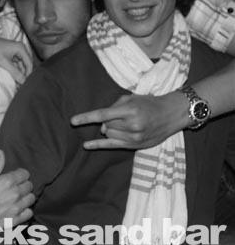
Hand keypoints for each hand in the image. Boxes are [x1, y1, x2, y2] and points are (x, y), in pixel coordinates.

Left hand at [0, 36, 32, 83]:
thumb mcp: (3, 62)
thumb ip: (14, 72)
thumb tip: (23, 81)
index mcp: (21, 48)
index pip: (29, 64)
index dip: (28, 74)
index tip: (25, 83)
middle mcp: (20, 49)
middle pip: (26, 65)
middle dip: (23, 75)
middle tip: (19, 85)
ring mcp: (16, 52)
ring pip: (20, 66)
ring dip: (18, 74)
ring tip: (16, 83)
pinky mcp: (11, 55)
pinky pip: (15, 64)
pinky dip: (14, 71)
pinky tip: (12, 78)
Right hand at [0, 150, 34, 226]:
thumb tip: (1, 152)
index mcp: (6, 181)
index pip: (24, 173)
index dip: (19, 174)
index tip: (14, 177)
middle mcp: (14, 194)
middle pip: (29, 185)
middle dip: (23, 184)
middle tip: (13, 187)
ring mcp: (16, 208)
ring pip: (31, 199)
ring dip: (25, 197)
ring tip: (16, 198)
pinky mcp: (15, 220)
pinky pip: (29, 213)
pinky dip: (25, 210)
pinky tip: (17, 208)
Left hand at [70, 93, 187, 149]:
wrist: (171, 114)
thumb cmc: (149, 103)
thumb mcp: (131, 98)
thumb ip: (113, 107)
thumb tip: (101, 125)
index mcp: (130, 110)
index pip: (103, 115)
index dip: (86, 118)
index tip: (73, 121)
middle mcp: (132, 125)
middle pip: (105, 125)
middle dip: (107, 120)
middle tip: (120, 115)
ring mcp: (134, 138)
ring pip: (108, 134)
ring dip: (110, 129)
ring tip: (124, 123)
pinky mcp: (135, 146)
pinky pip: (111, 146)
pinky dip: (98, 145)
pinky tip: (86, 145)